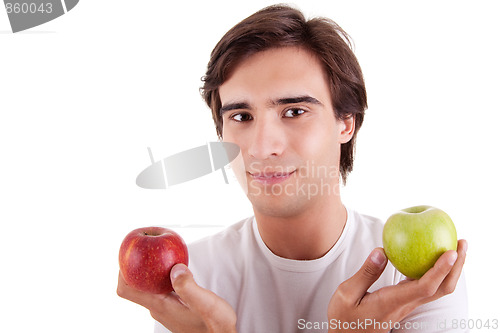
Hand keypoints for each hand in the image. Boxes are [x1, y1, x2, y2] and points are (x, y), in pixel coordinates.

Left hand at [117, 264, 236, 332]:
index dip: (122, 272)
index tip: (129, 255)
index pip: (127, 290)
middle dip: (137, 265)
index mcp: (160, 305)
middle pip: (136, 285)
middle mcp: (158, 308)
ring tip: (163, 253)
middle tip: (148, 246)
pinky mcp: (174, 307)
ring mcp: (165, 308)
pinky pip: (161, 288)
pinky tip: (176, 267)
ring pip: (150, 286)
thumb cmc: (214, 326)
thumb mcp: (205, 303)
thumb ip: (188, 286)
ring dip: (152, 270)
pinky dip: (163, 275)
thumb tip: (175, 267)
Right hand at [327, 239, 466, 331]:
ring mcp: (407, 305)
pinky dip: (437, 271)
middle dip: (456, 267)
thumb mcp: (346, 294)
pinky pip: (427, 286)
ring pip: (438, 289)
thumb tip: (382, 250)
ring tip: (455, 246)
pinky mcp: (405, 302)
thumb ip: (366, 273)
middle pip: (441, 288)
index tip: (452, 252)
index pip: (424, 286)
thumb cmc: (344, 317)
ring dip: (451, 269)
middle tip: (462, 242)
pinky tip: (432, 257)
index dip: (441, 269)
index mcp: (392, 302)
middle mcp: (405, 304)